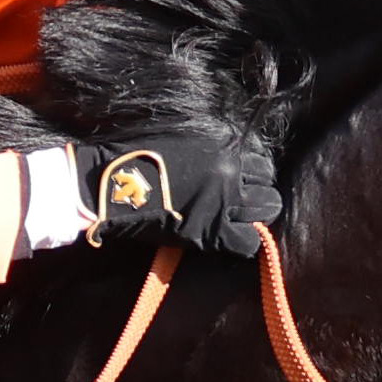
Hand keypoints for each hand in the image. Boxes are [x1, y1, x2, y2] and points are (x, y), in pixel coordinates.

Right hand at [76, 134, 276, 258]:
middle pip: (268, 189)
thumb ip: (212, 146)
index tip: (243, 184)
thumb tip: (231, 155)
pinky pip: (248, 242)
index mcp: (223, 148)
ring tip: (240, 222)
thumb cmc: (140, 158)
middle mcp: (229, 174)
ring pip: (266, 212)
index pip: (263, 164)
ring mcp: (223, 203)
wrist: (112, 185)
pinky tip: (232, 240)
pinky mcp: (211, 231)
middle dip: (260, 197)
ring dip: (256, 218)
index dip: (254, 176)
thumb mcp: (184, 139)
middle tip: (244, 206)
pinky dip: (245, 242)